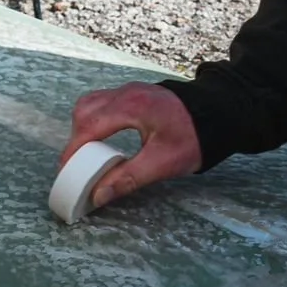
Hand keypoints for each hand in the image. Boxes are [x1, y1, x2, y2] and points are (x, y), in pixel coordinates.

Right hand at [60, 82, 201, 211]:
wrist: (219, 113)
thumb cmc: (194, 137)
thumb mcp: (164, 163)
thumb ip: (129, 178)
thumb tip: (98, 195)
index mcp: (132, 106)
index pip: (89, 126)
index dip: (73, 150)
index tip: (66, 172)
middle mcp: (127, 93)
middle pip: (85, 110)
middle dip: (76, 139)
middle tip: (77, 166)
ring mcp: (130, 90)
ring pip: (92, 104)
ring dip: (85, 128)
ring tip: (88, 155)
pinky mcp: (135, 94)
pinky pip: (104, 103)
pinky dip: (96, 121)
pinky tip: (103, 140)